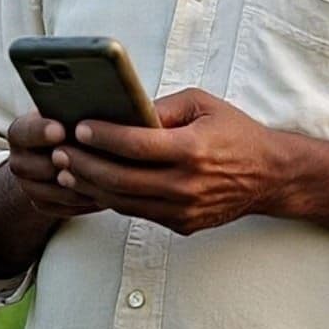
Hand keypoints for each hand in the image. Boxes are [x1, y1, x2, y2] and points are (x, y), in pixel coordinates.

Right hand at [6, 110, 101, 218]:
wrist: (55, 150)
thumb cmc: (68, 122)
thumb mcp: (67, 111)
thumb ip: (75, 110)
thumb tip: (100, 105)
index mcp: (21, 131)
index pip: (24, 131)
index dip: (41, 132)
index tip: (61, 131)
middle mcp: (19, 160)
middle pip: (38, 167)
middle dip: (66, 163)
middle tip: (94, 158)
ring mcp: (28, 186)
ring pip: (55, 191)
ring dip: (82, 184)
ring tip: (110, 175)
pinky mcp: (43, 204)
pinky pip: (65, 207)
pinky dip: (86, 200)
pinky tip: (108, 190)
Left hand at [52, 88, 279, 235]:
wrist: (269, 175)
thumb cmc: (235, 132)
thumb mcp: (202, 104)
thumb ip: (161, 107)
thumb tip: (122, 111)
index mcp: (192, 149)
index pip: (135, 145)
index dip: (102, 136)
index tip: (78, 126)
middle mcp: (186, 184)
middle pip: (120, 178)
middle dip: (83, 163)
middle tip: (60, 150)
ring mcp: (183, 209)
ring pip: (123, 201)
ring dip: (90, 185)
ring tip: (67, 168)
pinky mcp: (181, 225)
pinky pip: (137, 212)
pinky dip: (112, 198)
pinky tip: (94, 184)